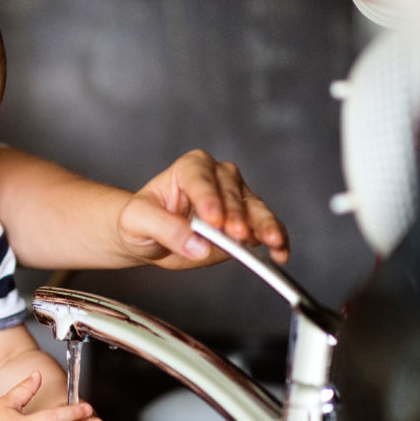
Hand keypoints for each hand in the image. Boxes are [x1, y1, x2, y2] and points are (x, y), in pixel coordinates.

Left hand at [116, 149, 289, 268]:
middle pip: (232, 194)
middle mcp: (218, 177)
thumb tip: (197, 244)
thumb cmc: (140, 221)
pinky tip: (280, 252)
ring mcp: (236, 198)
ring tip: (272, 242)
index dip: (208, 199)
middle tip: (235, 236)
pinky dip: (276, 240)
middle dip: (235, 216)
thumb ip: (165, 229)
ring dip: (265, 226)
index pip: (201, 179)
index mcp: (190, 168)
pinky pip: (265, 228)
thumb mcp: (138, 222)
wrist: (149, 237)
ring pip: (255, 209)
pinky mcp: (247, 221)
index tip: (213, 220)